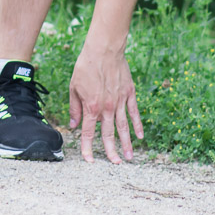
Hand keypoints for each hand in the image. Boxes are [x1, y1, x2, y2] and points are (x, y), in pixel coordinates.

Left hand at [68, 44, 143, 163]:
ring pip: (124, 127)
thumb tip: (74, 125)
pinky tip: (140, 136)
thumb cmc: (85, 67)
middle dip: (111, 151)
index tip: (89, 161)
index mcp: (92, 107)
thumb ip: (75, 109)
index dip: (88, 148)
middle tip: (116, 164)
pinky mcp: (129, 94)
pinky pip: (134, 113)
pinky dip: (137, 125)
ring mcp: (120, 101)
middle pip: (109, 134)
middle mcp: (107, 107)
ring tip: (129, 157)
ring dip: (126, 143)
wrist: (103, 50)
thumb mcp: (74, 88)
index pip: (89, 133)